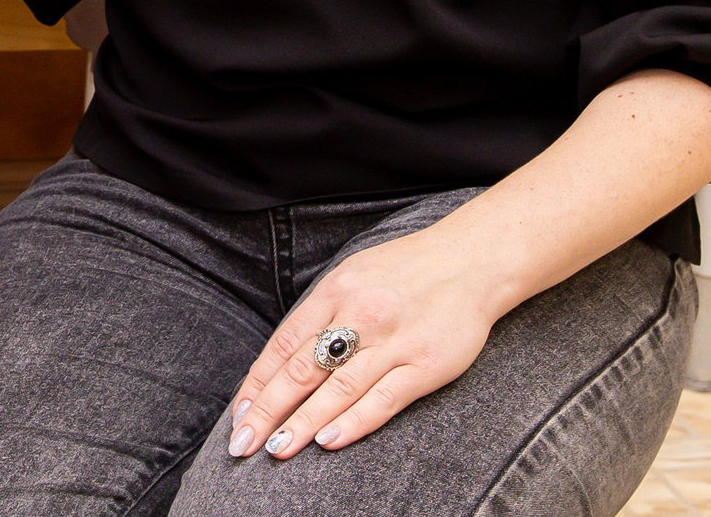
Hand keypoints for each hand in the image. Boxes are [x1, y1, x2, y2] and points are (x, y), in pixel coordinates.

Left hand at [223, 224, 501, 459]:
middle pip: (303, 369)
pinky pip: (384, 398)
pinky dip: (354, 421)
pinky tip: (329, 441)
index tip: (239, 414)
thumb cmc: (406, 271)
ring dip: (303, 422)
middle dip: (268, 409)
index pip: (284, 343)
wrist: (471, 261)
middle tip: (243, 442)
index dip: (258, 382)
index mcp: (336, 290)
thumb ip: (322, 312)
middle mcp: (360, 314)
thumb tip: (283, 358)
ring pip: (338, 388)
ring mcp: (394, 341)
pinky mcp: (426, 364)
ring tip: (277, 448)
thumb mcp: (354, 274)